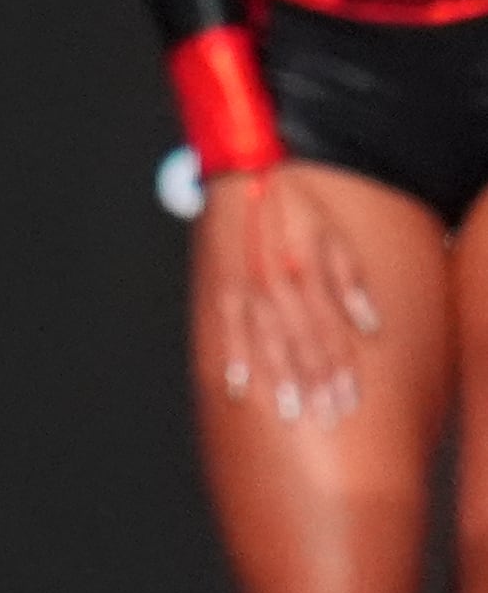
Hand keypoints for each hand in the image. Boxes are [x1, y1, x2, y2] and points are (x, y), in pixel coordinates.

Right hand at [197, 164, 378, 424]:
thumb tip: (370, 327)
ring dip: (280, 379)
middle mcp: (277, 287)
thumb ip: (351, 283)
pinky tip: (237, 385)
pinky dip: (232, 357)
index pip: (329, 333)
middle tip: (326, 416)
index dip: (341, 369)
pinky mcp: (223, 288)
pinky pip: (227, 329)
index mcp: (307, 275)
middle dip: (316, 384)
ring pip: (267, 342)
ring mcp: (247, 290)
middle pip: (301, 345)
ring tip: (289, 411)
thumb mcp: (334, 238)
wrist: (247, 175)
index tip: (349, 399)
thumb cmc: (293, 207)